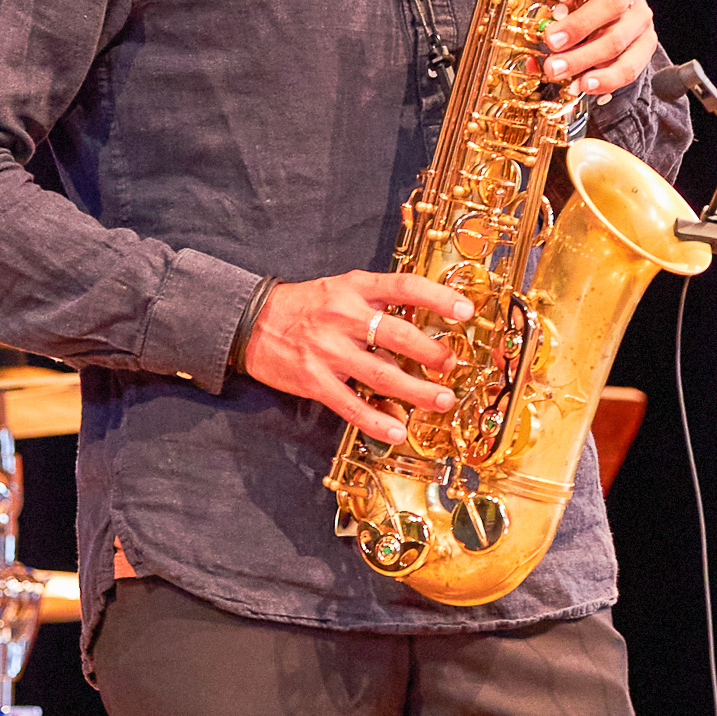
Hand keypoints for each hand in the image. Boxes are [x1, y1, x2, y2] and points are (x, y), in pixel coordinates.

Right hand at [242, 272, 471, 443]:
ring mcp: (329, 350)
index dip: (438, 297)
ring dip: (417, 391)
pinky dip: (377, 421)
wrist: (251, 322)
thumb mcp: (342, 289)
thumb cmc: (306, 306)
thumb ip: (378, 303)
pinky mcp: (315, 380)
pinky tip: (397, 430)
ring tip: (441, 400)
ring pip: (382, 374)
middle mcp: (344, 316)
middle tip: (451, 364)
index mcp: (355, 288)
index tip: (465, 311)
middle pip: (398, 334)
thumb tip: (421, 326)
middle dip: (432, 352)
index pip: (404, 285)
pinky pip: (352, 405)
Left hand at [540, 0, 658, 96]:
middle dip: (579, 24)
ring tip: (555, 70)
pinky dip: (605, 78)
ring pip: (618, 37)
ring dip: (584, 57)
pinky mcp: (645, 45)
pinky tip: (583, 83)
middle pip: (613, 1)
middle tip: (550, 40)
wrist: (601, 17)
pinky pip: (631, 65)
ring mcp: (639, 16)